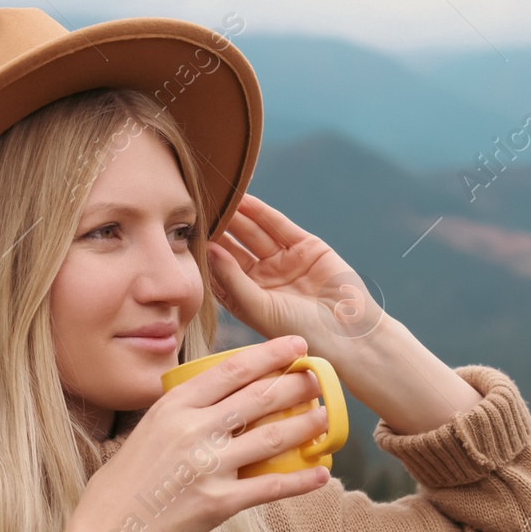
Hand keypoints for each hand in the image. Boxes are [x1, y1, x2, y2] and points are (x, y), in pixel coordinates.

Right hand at [78, 335, 332, 531]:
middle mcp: (193, 431)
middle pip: (258, 398)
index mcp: (175, 407)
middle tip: (319, 378)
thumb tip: (226, 391)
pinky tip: (322, 475)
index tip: (296, 346)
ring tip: (326, 417)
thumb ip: (186, 409)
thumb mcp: (151, 427)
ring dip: (306, 426)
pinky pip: (271, 488)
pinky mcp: (219, 502)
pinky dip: (301, 481)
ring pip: (271, 439)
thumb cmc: (131, 476)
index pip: (233, 370)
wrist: (113, 527)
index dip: (270, 354)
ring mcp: (208, 467)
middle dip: (296, 385)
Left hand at [205, 193, 384, 345]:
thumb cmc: (300, 333)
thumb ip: (232, 278)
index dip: (203, 252)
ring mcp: (284, 261)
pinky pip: (278, 225)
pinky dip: (261, 211)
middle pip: (234, 246)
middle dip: (217, 228)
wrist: (348, 336)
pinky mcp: (306, 247)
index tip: (182, 235)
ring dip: (236, 215)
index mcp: (247, 298)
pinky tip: (243, 199)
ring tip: (216, 196)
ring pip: (254, 232)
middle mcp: (263, 278)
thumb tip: (208, 249)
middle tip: (194, 208)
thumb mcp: (258, 307)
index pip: (219, 269)